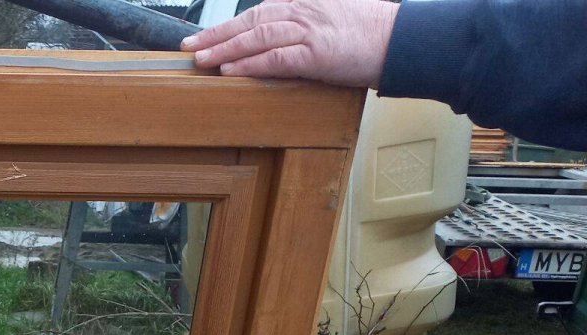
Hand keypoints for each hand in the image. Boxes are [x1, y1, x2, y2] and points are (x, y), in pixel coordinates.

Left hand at [181, 0, 397, 87]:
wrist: (404, 39)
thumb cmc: (371, 34)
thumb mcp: (332, 20)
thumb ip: (304, 28)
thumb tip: (278, 45)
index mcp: (305, 4)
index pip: (259, 11)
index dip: (228, 25)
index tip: (204, 35)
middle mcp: (303, 13)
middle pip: (250, 21)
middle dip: (216, 34)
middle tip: (189, 46)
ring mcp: (309, 33)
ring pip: (257, 37)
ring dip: (225, 49)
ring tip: (200, 59)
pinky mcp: (317, 55)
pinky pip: (276, 58)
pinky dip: (250, 64)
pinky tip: (230, 70)